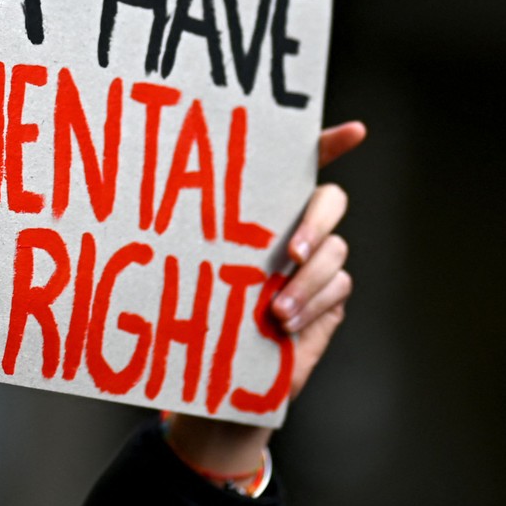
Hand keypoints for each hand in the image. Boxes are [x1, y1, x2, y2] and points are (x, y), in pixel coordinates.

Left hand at [165, 121, 365, 480]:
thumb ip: (191, 239)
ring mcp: (316, 263)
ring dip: (306, 280)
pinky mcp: (329, 299)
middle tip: (290, 250)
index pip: (301, 163)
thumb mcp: (182, 269)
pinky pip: (337, 288)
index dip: (330, 143)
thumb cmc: (185, 309)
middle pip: (330, 200)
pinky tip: (283, 325)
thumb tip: (150, 200)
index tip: (355, 131)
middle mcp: (294, 228)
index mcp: (258, 209)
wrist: (209, 374)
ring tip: (275, 312)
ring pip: (336, 250)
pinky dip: (312, 304)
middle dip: (317, 221)